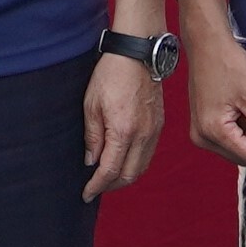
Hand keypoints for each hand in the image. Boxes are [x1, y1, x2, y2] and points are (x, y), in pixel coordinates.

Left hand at [80, 55, 160, 200]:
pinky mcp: (159, 125)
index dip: (97, 185)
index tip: (86, 194)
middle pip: (129, 175)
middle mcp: (143, 135)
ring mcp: (154, 131)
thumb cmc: (111, 74)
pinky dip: (135, 164)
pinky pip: (148, 154)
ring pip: (141, 167)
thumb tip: (91, 161)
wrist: (138, 53)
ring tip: (107, 177)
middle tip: (95, 187)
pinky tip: (123, 160)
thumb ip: (92, 137)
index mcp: (123, 131)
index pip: (110, 170)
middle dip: (111, 186)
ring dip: (125, 177)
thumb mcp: (91, 105)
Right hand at [180, 0, 245, 166]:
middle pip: (241, 154)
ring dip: (242, 127)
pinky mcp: (200, 125)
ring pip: (234, 146)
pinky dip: (233, 122)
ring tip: (236, 102)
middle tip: (244, 105)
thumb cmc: (228, 64)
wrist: (207, 44)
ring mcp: (199, 132)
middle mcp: (201, 137)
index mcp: (213, 132)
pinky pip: (225, 136)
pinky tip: (230, 102)